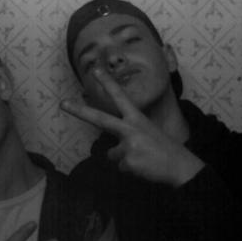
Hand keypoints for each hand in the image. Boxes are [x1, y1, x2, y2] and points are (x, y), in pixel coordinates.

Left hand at [60, 67, 204, 187]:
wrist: (179, 165)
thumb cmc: (164, 149)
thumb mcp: (148, 134)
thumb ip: (129, 135)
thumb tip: (112, 150)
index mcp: (137, 118)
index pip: (120, 96)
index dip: (108, 83)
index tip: (95, 70)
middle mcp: (130, 128)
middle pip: (99, 118)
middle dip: (80, 111)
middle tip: (62, 103)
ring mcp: (127, 145)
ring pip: (112, 154)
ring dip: (124, 159)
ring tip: (143, 159)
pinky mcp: (127, 161)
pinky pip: (120, 167)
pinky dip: (130, 169)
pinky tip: (143, 167)